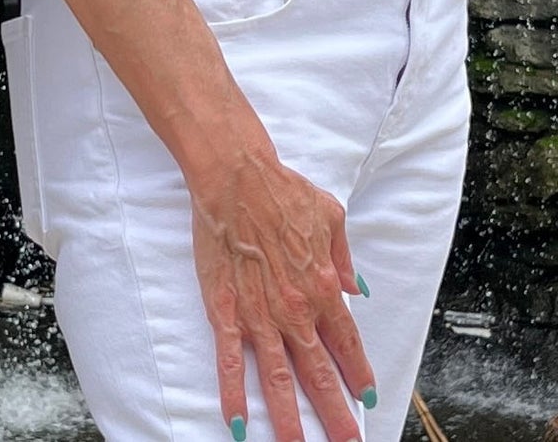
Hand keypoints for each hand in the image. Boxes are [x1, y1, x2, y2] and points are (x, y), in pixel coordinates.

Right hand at [190, 149, 374, 441]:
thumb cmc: (282, 189)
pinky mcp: (227, 310)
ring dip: (289, 420)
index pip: (346, 343)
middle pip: (318, 374)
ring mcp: (260, 314)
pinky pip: (231, 361)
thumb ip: (345, 257)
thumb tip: (359, 289)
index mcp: (324, 287)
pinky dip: (235, 395)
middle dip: (334, 415)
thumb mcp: (330, 215)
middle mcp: (296, 309)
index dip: (358, 374)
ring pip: (278, 379)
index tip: (366, 397)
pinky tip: (238, 423)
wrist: (236, 176)